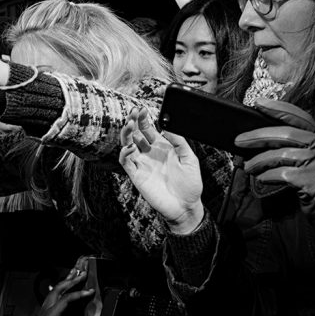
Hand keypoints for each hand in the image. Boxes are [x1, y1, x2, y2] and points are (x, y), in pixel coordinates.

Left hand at [27, 266, 95, 315]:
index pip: (65, 300)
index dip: (78, 294)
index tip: (89, 291)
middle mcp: (46, 310)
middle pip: (59, 290)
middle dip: (72, 280)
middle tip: (84, 274)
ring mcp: (45, 310)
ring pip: (55, 290)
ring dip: (66, 281)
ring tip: (75, 272)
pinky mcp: (45, 312)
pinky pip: (54, 294)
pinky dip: (62, 287)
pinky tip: (65, 285)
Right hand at [118, 106, 203, 234]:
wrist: (186, 206)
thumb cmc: (190, 184)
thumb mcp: (189, 158)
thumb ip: (179, 141)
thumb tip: (168, 126)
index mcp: (162, 147)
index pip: (148, 129)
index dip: (144, 118)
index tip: (143, 109)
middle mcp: (150, 154)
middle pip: (135, 134)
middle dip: (133, 122)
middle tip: (134, 112)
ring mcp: (142, 164)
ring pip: (127, 145)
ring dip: (126, 134)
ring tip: (129, 124)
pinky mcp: (137, 175)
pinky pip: (125, 162)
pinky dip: (124, 153)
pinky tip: (130, 147)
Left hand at [236, 100, 314, 265]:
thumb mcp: (313, 160)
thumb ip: (295, 147)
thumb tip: (261, 139)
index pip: (298, 116)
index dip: (277, 108)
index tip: (258, 103)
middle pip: (284, 133)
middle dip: (258, 135)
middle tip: (239, 140)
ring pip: (280, 154)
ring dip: (258, 160)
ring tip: (247, 166)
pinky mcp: (310, 180)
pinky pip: (281, 173)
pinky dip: (267, 175)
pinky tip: (261, 178)